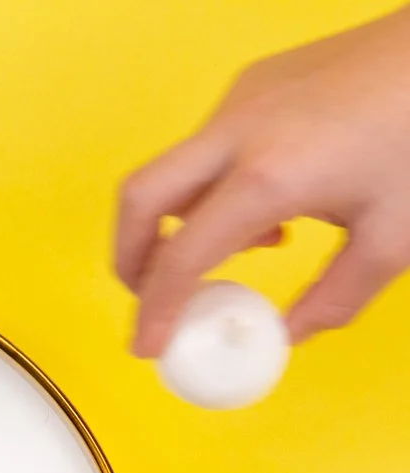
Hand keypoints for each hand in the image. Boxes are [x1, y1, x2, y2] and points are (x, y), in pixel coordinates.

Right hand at [116, 6, 409, 355]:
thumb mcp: (395, 237)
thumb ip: (334, 299)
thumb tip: (287, 335)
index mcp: (268, 176)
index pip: (180, 257)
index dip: (155, 311)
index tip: (148, 346)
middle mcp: (238, 131)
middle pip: (138, 201)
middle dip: (128, 260)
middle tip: (147, 300)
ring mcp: (240, 101)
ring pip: (171, 174)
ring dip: (176, 226)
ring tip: (237, 254)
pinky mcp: (254, 85)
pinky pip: (205, 149)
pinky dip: (209, 192)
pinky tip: (265, 209)